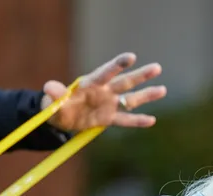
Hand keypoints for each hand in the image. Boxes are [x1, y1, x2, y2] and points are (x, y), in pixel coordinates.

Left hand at [41, 52, 166, 131]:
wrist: (61, 117)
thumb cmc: (56, 105)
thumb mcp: (52, 100)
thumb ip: (55, 93)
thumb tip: (49, 87)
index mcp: (90, 84)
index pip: (106, 73)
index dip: (118, 65)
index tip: (131, 57)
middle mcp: (103, 92)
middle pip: (125, 82)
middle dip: (140, 76)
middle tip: (157, 68)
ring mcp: (109, 104)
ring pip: (130, 99)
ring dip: (146, 95)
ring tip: (162, 90)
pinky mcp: (109, 118)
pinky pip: (126, 120)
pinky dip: (138, 121)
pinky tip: (152, 120)